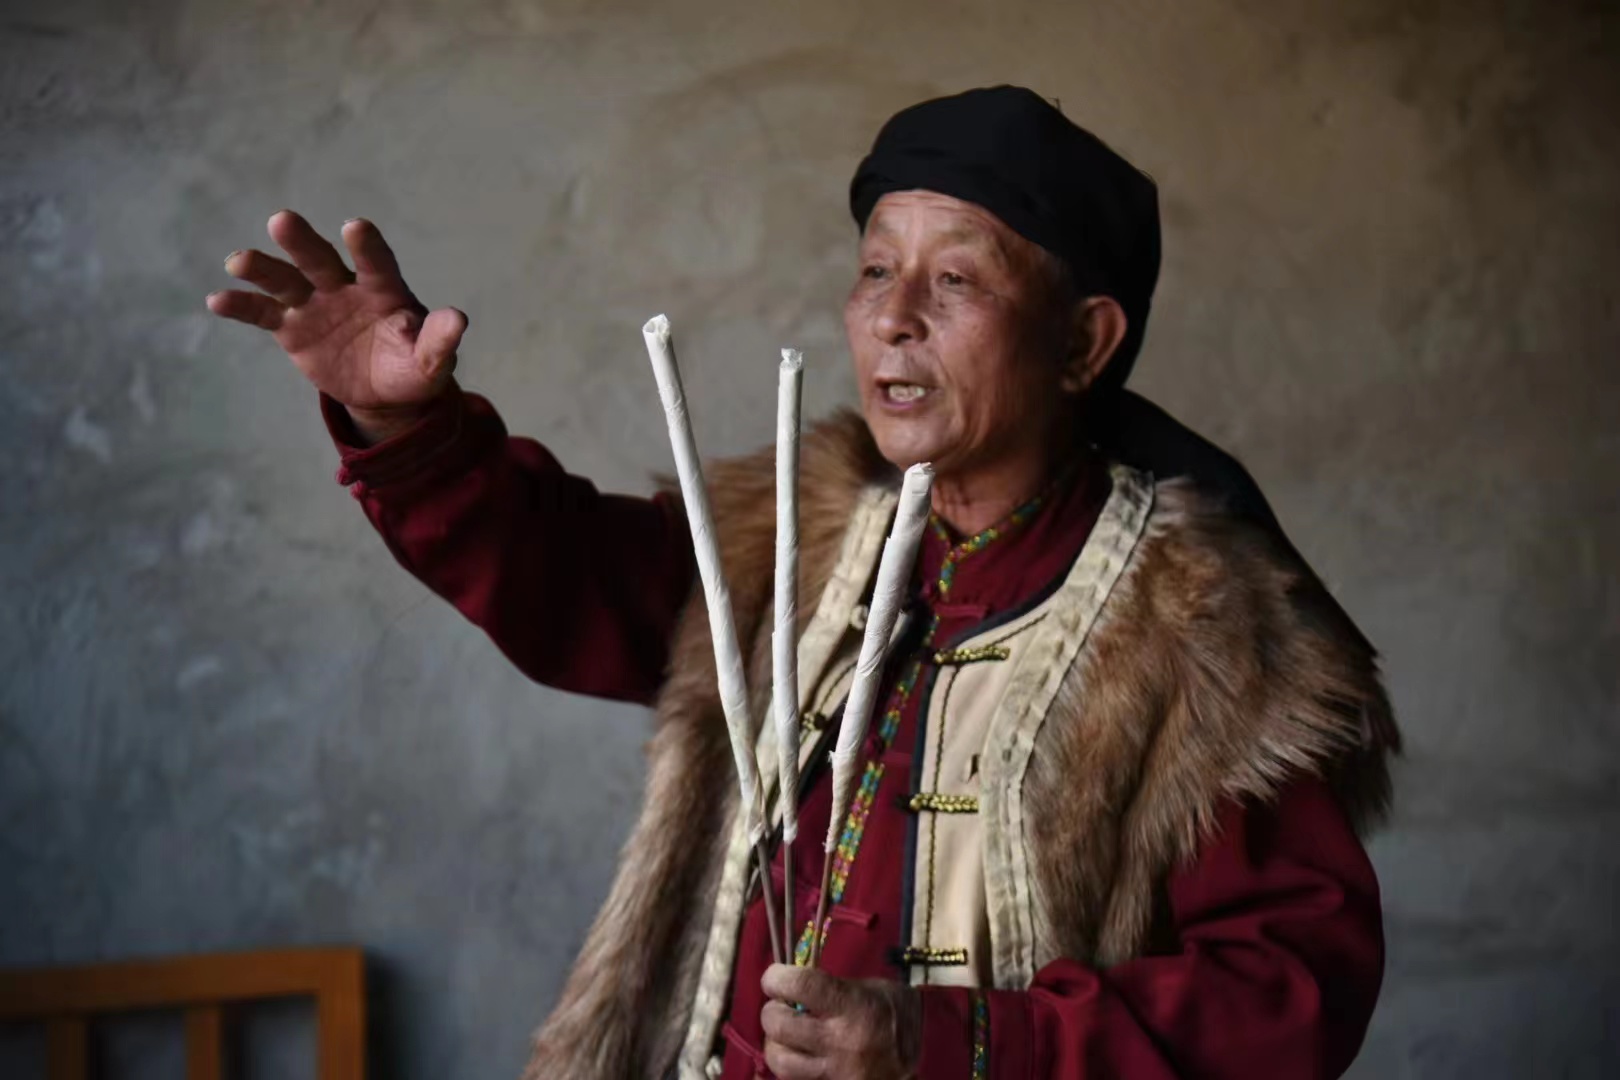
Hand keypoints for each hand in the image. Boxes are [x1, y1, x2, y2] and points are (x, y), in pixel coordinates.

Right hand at [206, 210, 466, 442]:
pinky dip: (242, 306)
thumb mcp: (432, 362)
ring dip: (263, 269)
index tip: (356, 228)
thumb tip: (458, 320)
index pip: (376, 262)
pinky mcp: (291, 327)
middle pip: (321, 259)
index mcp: (384, 290)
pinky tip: (218, 299)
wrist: (384, 392)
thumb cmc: (413, 368)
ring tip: (239, 261)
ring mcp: (315, 304)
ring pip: (286, 279)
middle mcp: (345, 287)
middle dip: (303, 242)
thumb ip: (440, 341)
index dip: (367, 246)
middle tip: (282, 220)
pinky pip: (263, 313)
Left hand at [759, 963, 920, 1079]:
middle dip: (772, 1011)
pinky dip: (789, 1066)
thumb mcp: (870, 989)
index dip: (777, 978)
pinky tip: (797, 1056)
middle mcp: (841, 1042)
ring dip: (775, 1043)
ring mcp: (835, 1073)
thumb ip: (831, 988)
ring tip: (787, 1034)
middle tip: (781, 1005)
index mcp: (854, 1007)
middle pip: (779, 1025)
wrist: (929, 1058)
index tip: (774, 977)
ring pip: (778, 1060)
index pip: (801, 986)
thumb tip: (793, 987)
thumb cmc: (897, 1015)